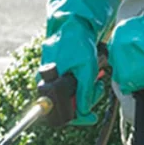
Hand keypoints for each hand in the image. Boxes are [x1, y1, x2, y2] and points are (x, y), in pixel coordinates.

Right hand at [39, 0, 119, 125]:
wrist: (74, 26)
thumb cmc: (77, 44)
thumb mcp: (86, 70)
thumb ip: (85, 93)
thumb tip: (84, 111)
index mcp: (48, 85)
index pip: (60, 112)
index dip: (77, 117)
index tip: (91, 119)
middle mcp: (45, 84)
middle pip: (67, 105)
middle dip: (85, 100)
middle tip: (98, 90)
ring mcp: (50, 80)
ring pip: (70, 96)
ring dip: (85, 92)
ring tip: (97, 81)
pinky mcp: (56, 76)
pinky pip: (68, 88)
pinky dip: (81, 85)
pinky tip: (90, 78)